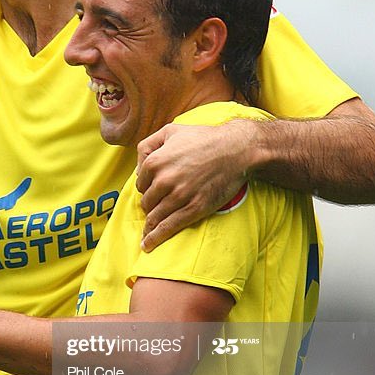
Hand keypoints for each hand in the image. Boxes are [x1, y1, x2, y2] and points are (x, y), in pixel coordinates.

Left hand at [135, 120, 258, 249]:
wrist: (236, 150)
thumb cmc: (204, 138)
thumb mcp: (171, 130)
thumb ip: (148, 145)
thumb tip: (139, 166)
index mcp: (155, 162)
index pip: (140, 184)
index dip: (147, 187)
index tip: (153, 189)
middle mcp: (164, 180)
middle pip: (147, 202)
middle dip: (151, 204)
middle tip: (158, 205)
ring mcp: (179, 196)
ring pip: (155, 216)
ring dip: (150, 224)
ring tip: (146, 233)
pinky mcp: (194, 209)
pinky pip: (169, 227)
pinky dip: (155, 237)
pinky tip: (148, 244)